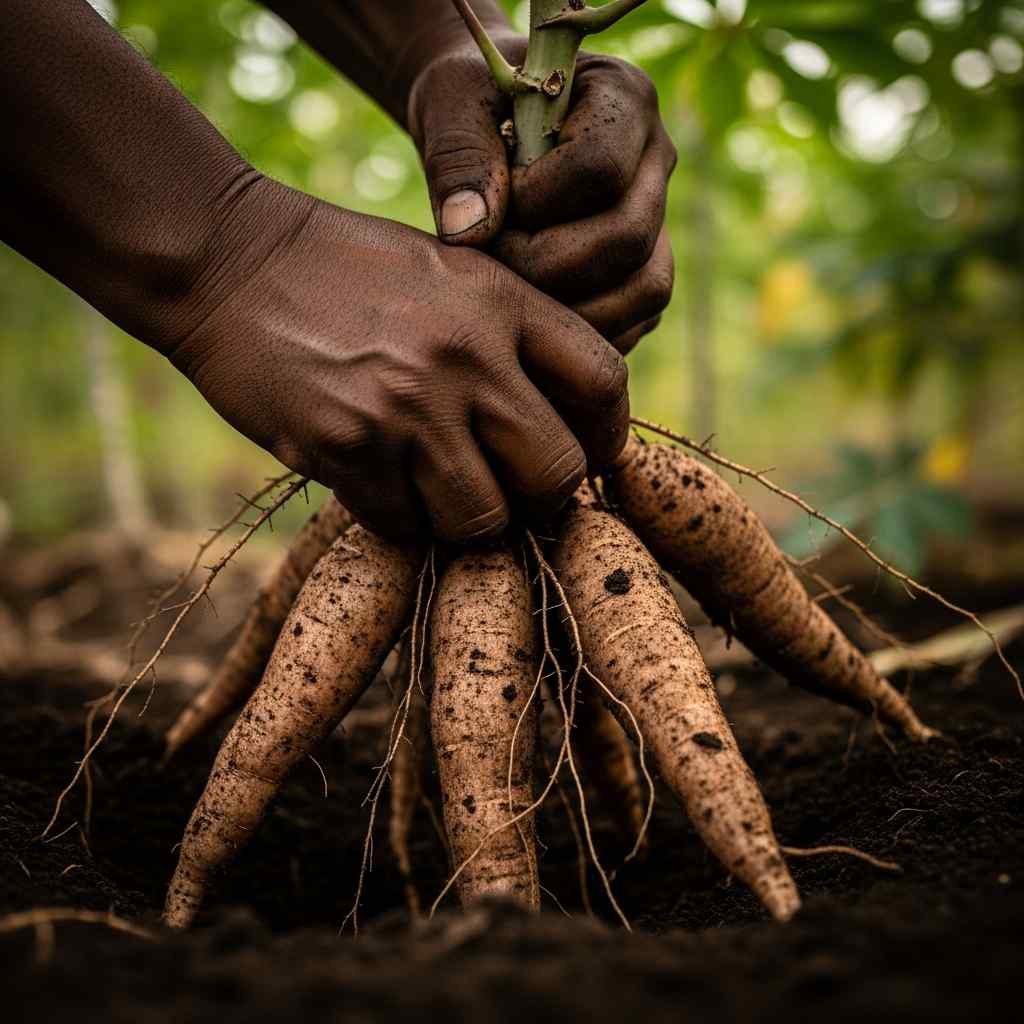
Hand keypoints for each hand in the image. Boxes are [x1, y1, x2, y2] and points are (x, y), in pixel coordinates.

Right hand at [164, 176, 627, 541]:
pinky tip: (380, 478)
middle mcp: (465, 357)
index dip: (608, 435)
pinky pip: (404, 524)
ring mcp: (404, 408)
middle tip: (512, 489)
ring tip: (439, 488)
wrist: (228, 262)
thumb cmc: (347, 269)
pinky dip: (401, 517)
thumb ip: (515, 336)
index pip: (604, 383)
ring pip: (483, 520)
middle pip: (558, 474)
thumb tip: (571, 421)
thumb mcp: (449, 272)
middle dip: (542, 497)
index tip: (587, 453)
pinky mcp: (344, 450)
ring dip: (467, 519)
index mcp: (500, 301)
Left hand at [408, 40, 676, 353]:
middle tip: (491, 260)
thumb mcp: (450, 107)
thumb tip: (470, 232)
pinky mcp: (644, 274)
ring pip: (646, 289)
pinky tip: (532, 320)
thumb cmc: (469, 107)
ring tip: (511, 294)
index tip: (492, 206)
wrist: (484, 128)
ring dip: (570, 310)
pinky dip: (584, 335)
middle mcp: (656, 161)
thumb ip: (458, 159)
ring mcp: (660, 222)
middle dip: (546, 266)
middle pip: (627, 238)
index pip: (599, 167)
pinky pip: (636, 323)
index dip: (535, 202)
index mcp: (623, 98)